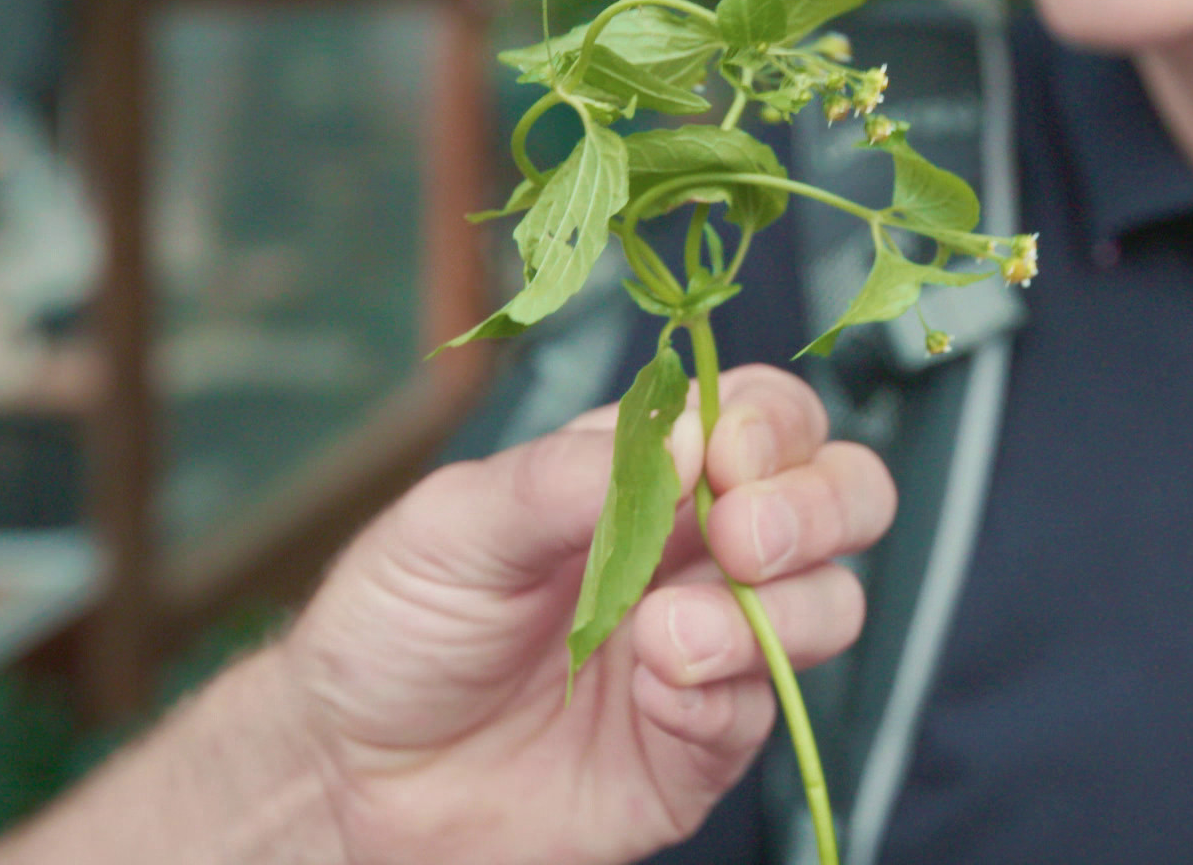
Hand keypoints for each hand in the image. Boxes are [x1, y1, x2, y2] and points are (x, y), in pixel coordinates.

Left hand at [281, 365, 893, 864]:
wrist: (353, 776)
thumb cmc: (395, 626)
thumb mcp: (453, 522)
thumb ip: (567, 476)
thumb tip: (687, 437)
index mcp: (648, 474)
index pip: (764, 417)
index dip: (772, 426)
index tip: (727, 453)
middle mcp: (699, 552)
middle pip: (840, 496)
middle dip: (818, 506)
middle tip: (745, 535)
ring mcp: (712, 647)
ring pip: (831, 604)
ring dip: (775, 611)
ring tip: (668, 637)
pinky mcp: (704, 744)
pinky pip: (766, 711)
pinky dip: (724, 696)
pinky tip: (649, 694)